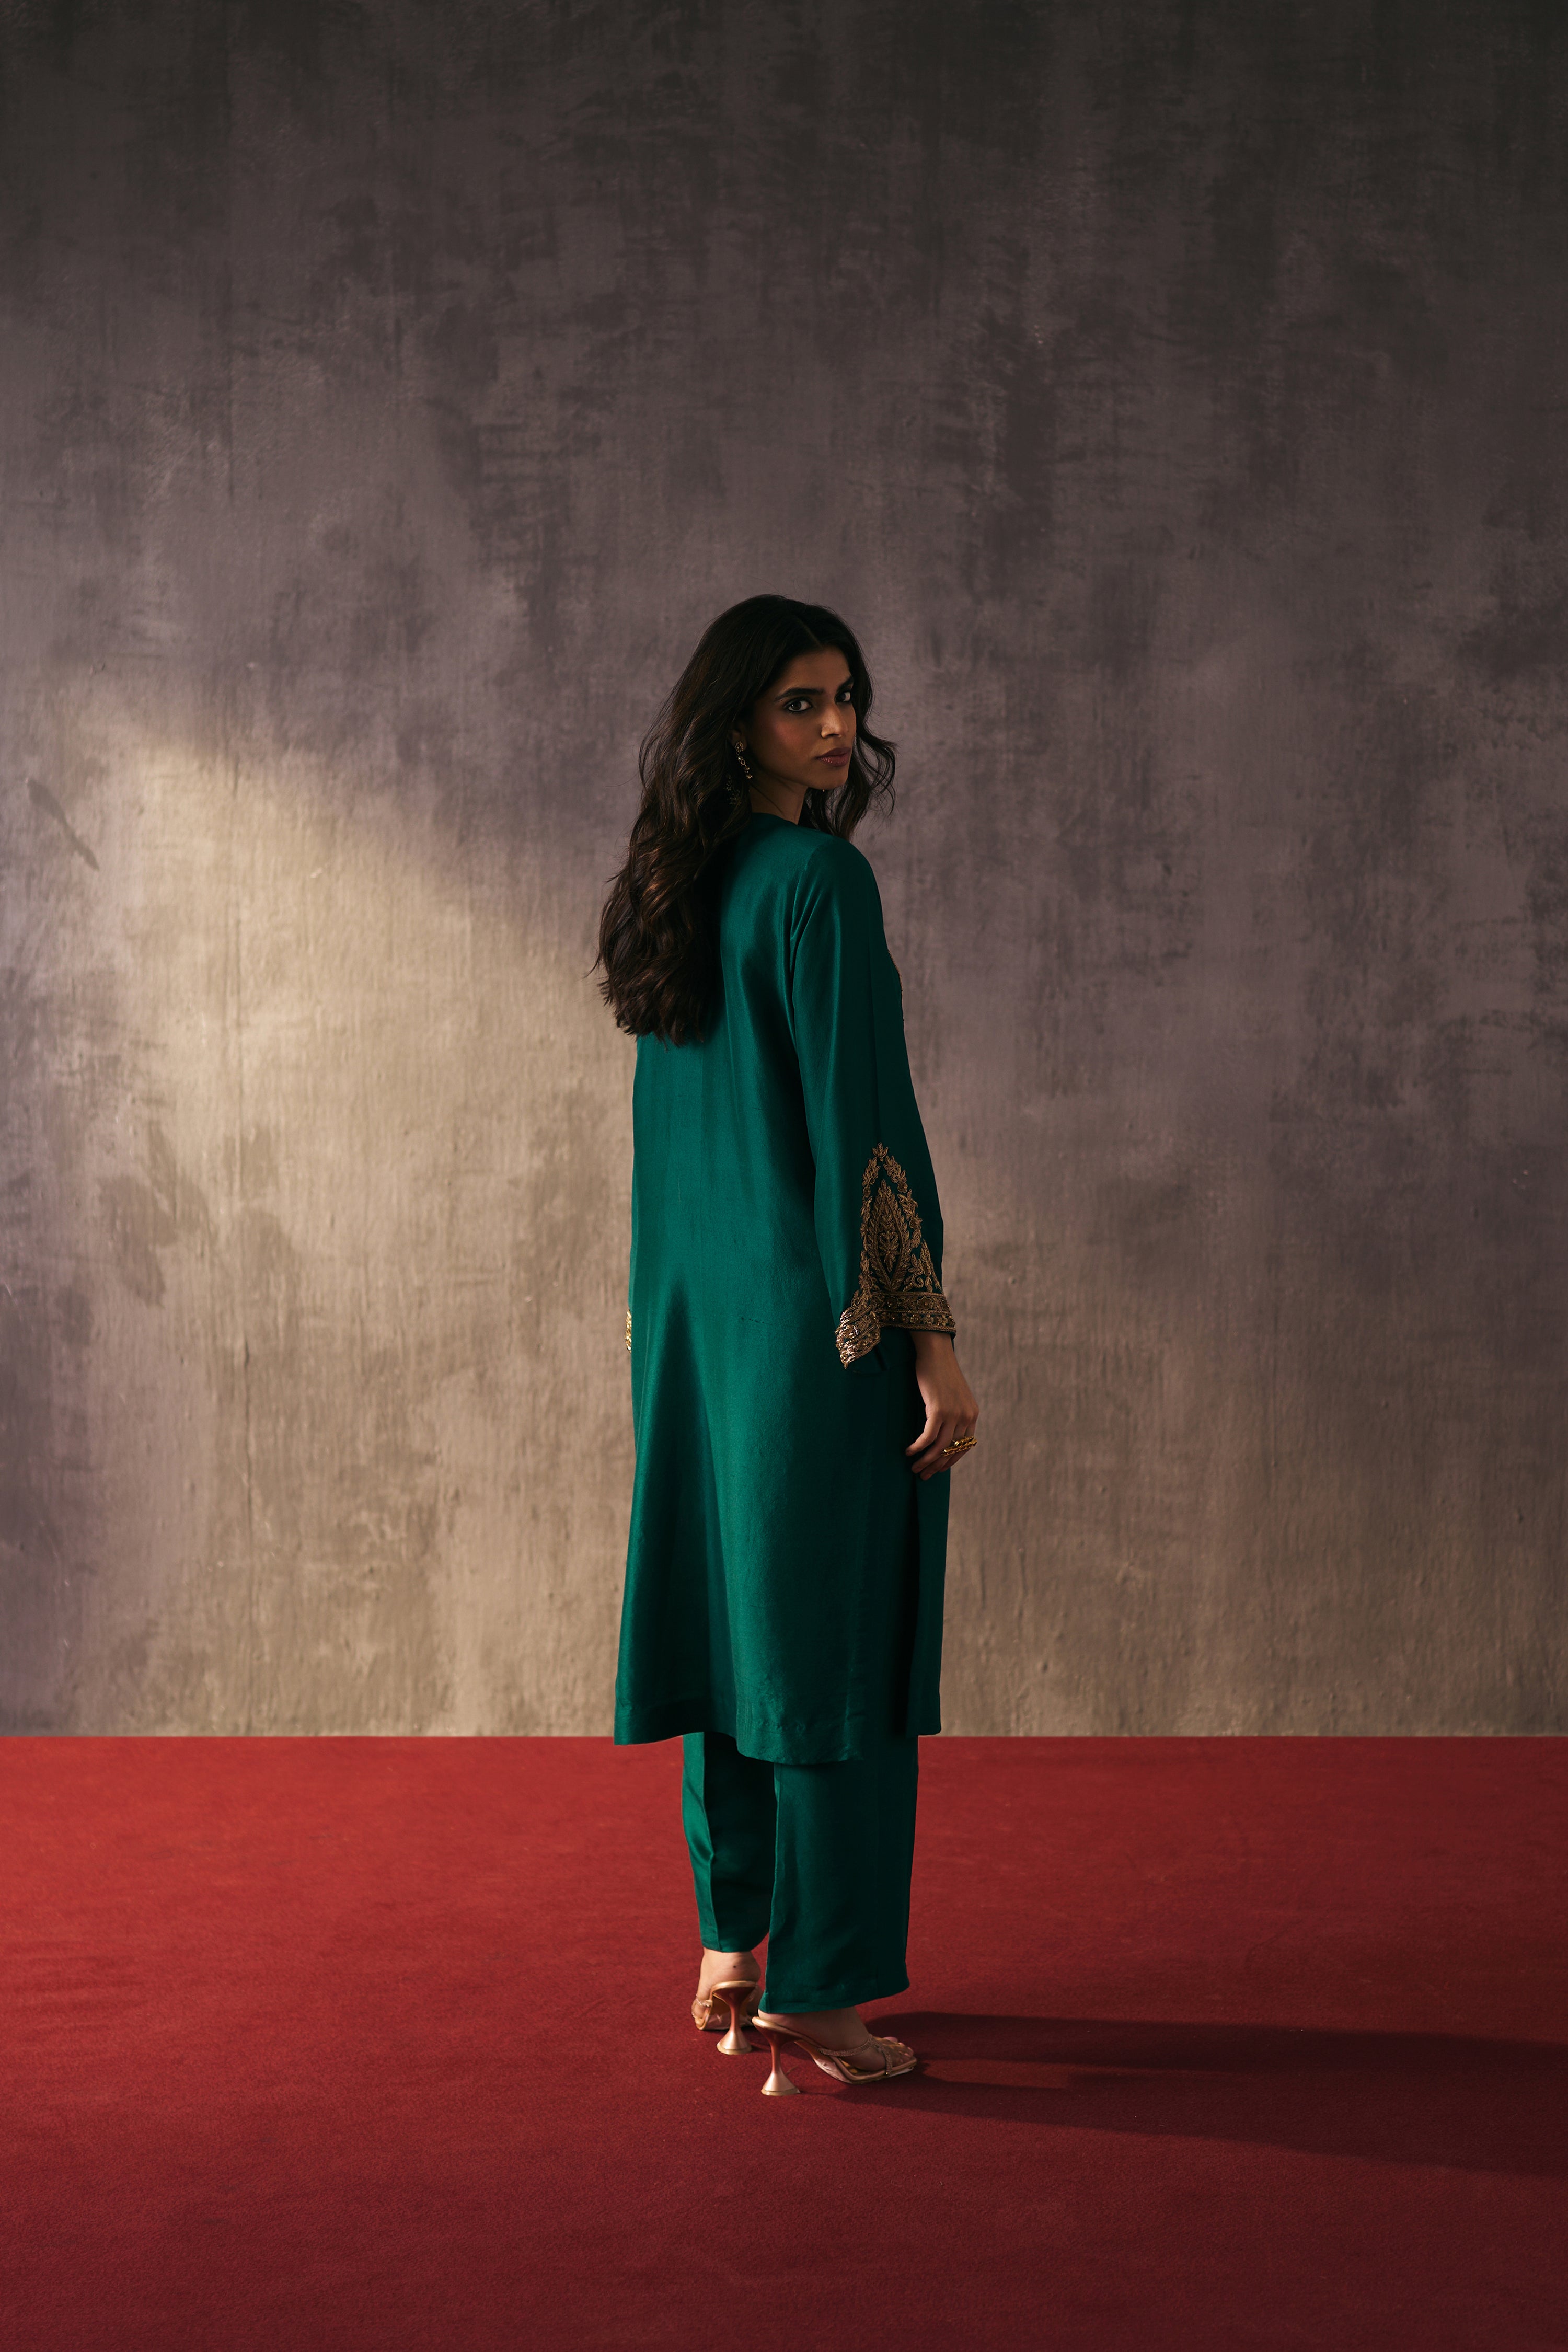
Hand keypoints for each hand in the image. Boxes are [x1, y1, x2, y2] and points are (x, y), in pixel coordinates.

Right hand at [904, 1332, 978, 1479]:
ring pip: (939, 1447)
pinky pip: (928, 1437)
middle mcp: (967, 1416)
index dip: (950, 1461)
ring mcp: (954, 1414)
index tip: (937, 1469)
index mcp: (972, 1414)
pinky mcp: (939, 1411)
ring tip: (914, 1468)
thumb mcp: (952, 1395)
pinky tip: (908, 1451)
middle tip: (923, 1475)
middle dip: (937, 1466)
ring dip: (926, 1461)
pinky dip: (918, 1447)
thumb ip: (952, 1413)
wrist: (935, 1352)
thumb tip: (940, 1434)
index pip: (964, 1447)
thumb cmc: (939, 1372)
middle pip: (952, 1451)